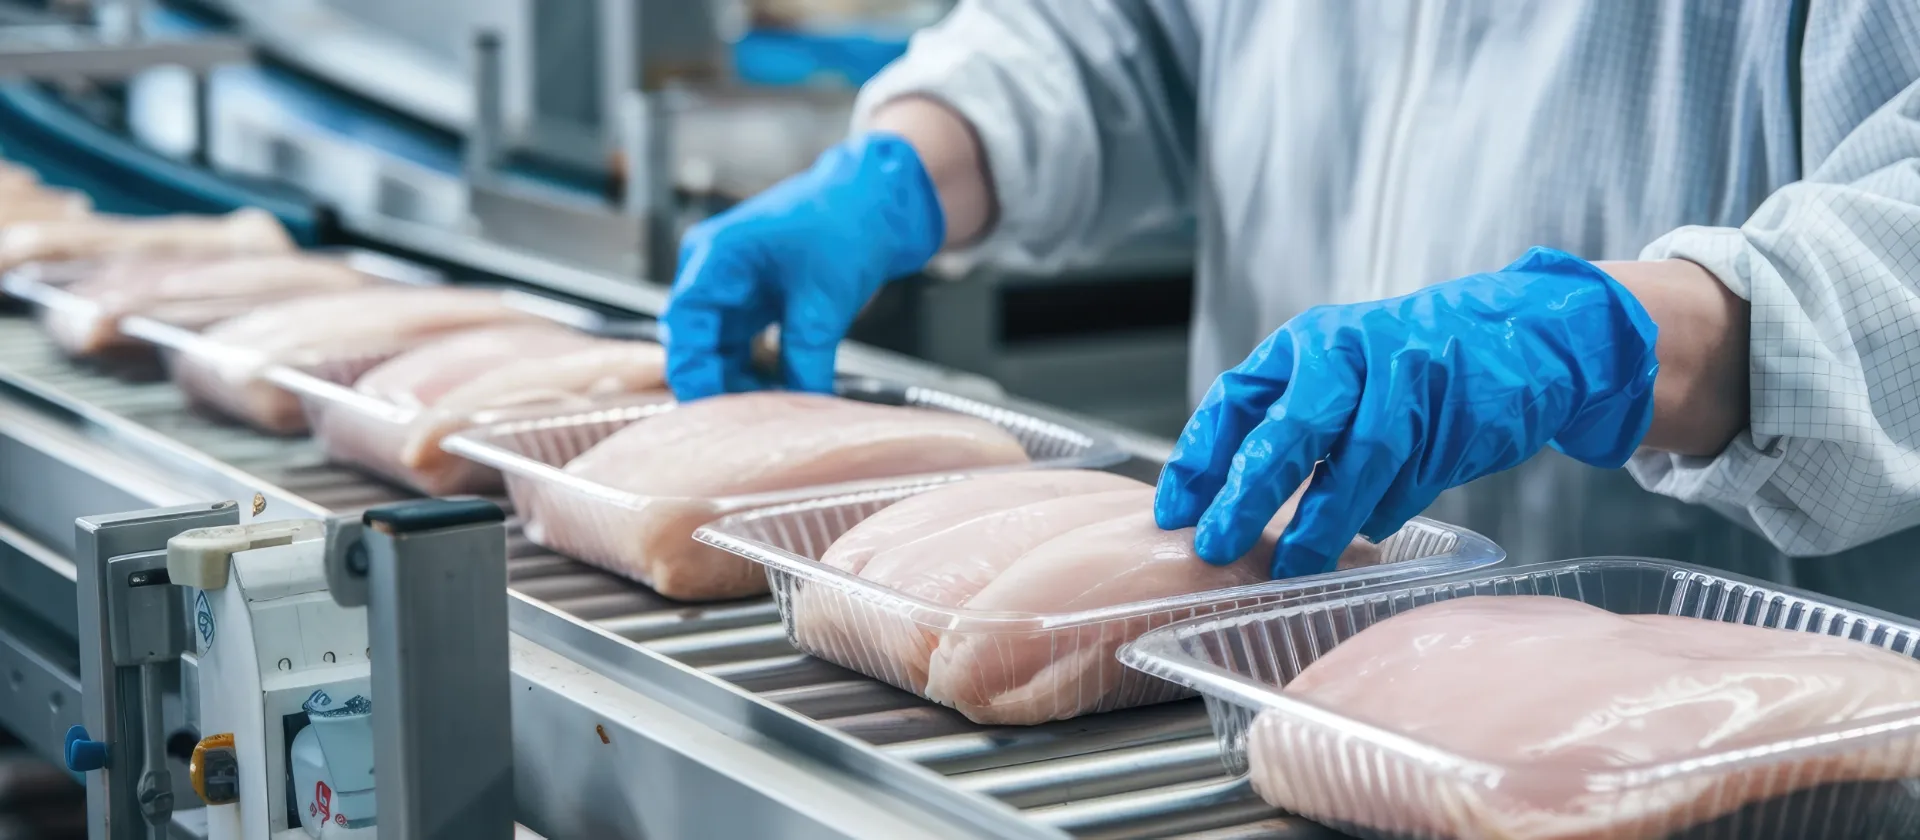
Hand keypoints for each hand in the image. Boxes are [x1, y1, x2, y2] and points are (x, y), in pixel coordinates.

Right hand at [662, 132, 944, 397]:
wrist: (879, 200)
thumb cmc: (846, 222)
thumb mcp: (824, 300)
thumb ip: (805, 356)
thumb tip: (801, 406)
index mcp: (716, 257)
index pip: (686, 325)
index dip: (694, 372)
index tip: (709, 412)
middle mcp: (713, 271)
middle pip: (698, 342)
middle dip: (720, 383)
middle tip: (747, 423)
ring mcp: (733, 285)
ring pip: (721, 349)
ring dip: (742, 382)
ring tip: (772, 412)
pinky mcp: (755, 298)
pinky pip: (744, 345)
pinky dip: (760, 370)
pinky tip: (782, 391)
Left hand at [1154, 247, 1660, 577]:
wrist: (1525, 333)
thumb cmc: (1413, 362)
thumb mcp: (1338, 375)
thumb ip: (1287, 426)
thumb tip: (1225, 504)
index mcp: (1308, 342)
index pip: (1235, 400)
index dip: (1200, 458)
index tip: (1176, 513)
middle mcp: (1350, 352)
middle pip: (1289, 428)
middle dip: (1248, 494)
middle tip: (1218, 546)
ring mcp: (1408, 381)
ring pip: (1354, 463)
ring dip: (1321, 525)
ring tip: (1294, 566)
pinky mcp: (1456, 416)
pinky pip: (1408, 480)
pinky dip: (1385, 512)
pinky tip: (1373, 527)